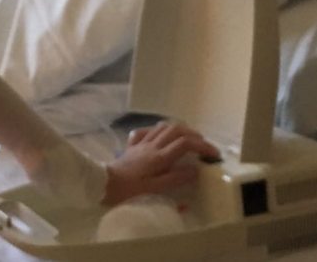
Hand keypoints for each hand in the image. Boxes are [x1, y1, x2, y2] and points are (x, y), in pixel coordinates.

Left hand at [104, 122, 220, 205]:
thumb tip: (195, 169)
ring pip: (162, 127)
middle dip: (193, 134)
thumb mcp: (155, 189)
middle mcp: (151, 145)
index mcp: (159, 157)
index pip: (185, 143)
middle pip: (176, 129)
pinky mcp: (131, 146)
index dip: (202, 145)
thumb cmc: (129, 190)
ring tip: (187, 138)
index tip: (214, 154)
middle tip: (203, 145)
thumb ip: (175, 178)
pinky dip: (156, 130)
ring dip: (178, 129)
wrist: (102, 184)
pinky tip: (159, 136)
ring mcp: (140, 144)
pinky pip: (145, 131)